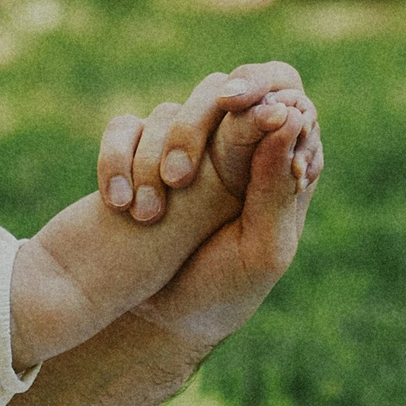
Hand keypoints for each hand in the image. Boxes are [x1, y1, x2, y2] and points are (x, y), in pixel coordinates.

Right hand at [116, 70, 322, 359]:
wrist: (154, 321)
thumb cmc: (222, 291)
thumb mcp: (261, 251)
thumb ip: (277, 188)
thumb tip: (290, 114)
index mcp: (278, 163)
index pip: (285, 92)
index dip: (263, 84)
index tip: (238, 105)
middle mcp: (234, 147)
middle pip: (224, 89)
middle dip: (199, 122)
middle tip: (181, 175)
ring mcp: (184, 148)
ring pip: (172, 109)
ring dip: (158, 153)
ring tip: (149, 214)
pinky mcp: (137, 154)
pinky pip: (124, 127)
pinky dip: (115, 157)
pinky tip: (119, 205)